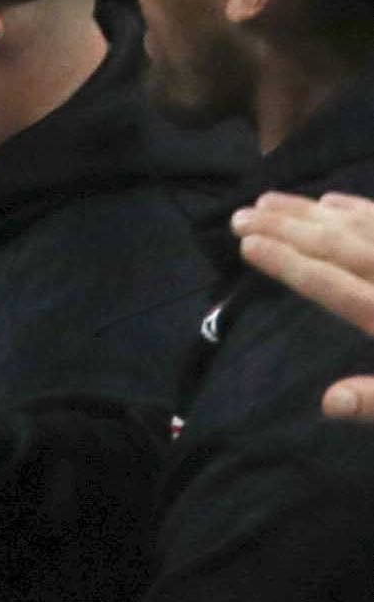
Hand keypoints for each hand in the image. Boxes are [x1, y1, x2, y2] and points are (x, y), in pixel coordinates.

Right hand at [236, 193, 373, 420]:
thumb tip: (327, 402)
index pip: (334, 286)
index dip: (288, 265)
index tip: (246, 245)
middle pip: (340, 247)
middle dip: (287, 228)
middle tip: (239, 214)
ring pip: (362, 227)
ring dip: (312, 212)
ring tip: (269, 200)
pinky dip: (359, 208)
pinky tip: (334, 201)